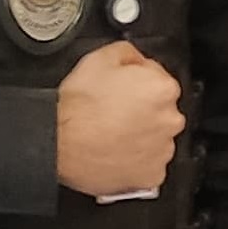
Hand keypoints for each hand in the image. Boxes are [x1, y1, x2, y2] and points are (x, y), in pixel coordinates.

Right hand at [56, 41, 184, 197]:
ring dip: (139, 135)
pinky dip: (135, 159)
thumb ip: (127, 53)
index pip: (158, 78)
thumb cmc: (77, 107)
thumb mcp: (99, 58)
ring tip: (111, 133)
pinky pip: (148, 164)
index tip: (122, 89)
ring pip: (155, 138)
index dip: (136, 81)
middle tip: (113, 111)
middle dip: (142, 109)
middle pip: (160, 110)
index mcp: (161, 89)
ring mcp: (162, 150)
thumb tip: (134, 59)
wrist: (59, 144)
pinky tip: (115, 151)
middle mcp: (168, 120)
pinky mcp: (151, 175)